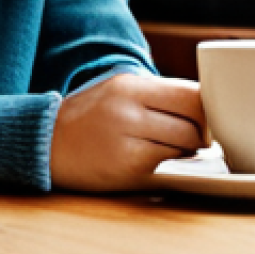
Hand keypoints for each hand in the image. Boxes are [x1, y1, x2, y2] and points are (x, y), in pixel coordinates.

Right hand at [49, 74, 206, 191]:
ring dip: (189, 149)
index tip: (207, 115)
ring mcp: (127, 140)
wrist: (47, 144)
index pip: (190, 92)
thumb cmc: (90, 116)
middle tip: (198, 137)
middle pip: (194, 120)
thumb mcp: (118, 90)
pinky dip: (171, 163)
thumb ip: (157, 94)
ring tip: (174, 148)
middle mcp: (128, 109)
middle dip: (203, 131)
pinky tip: (157, 160)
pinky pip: (167, 164)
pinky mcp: (127, 168)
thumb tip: (205, 105)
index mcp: (129, 85)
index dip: (207, 107)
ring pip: (185, 145)